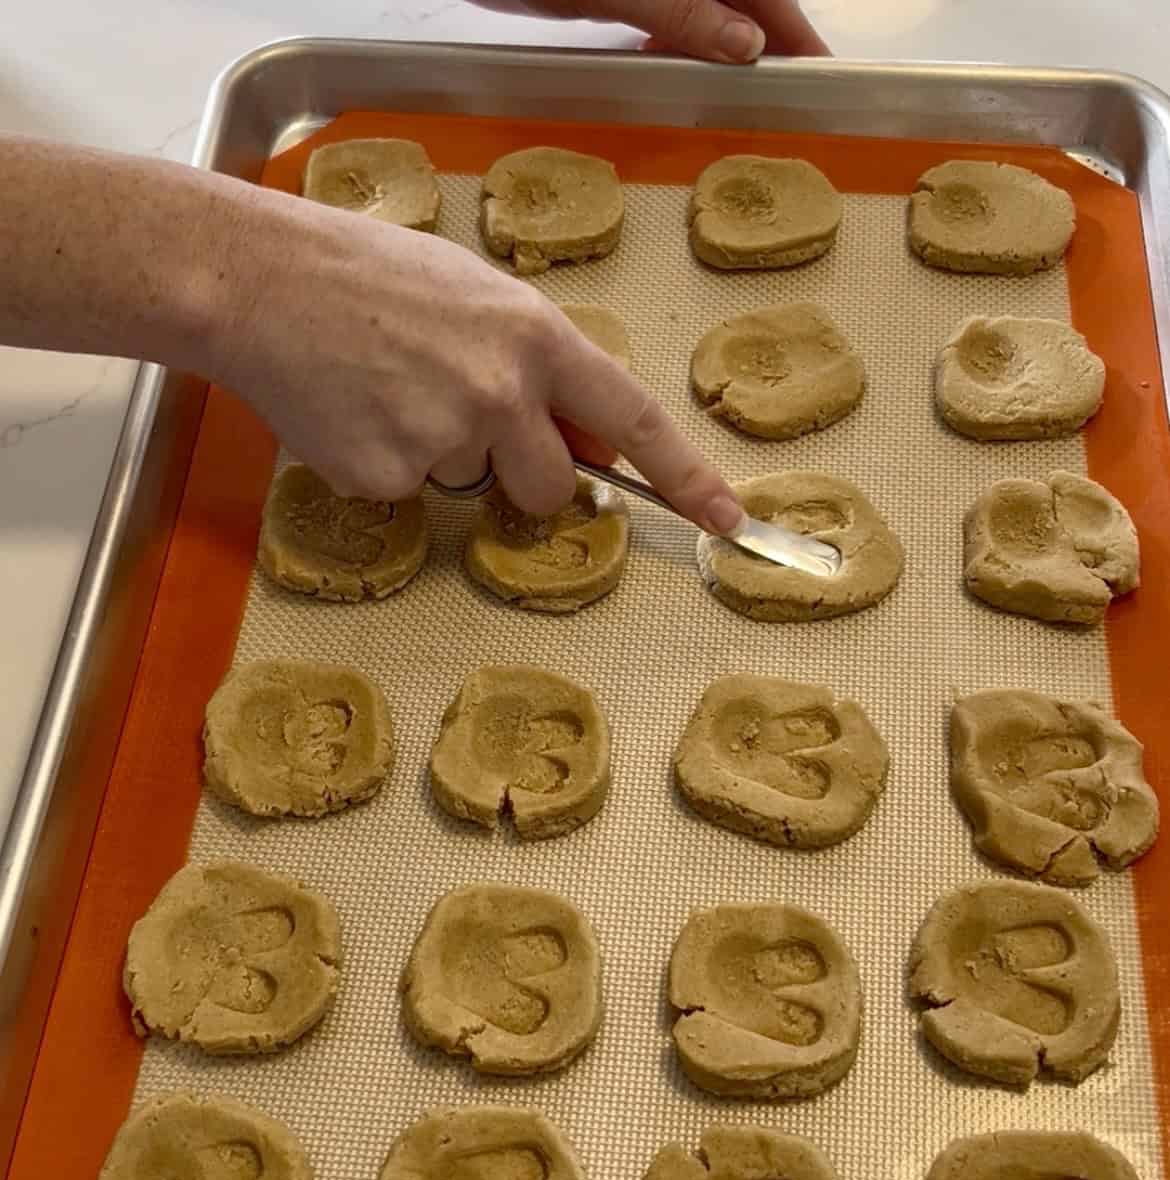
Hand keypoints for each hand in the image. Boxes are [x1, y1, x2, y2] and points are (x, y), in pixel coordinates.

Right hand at [210, 192, 744, 533]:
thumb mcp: (476, 295)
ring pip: (471, 487)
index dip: (687, 476)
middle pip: (552, 484)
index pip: (633, 420)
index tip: (727, 519)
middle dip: (520, 470)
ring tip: (387, 389)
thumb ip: (534, 362)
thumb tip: (580, 433)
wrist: (257, 280)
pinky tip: (351, 409)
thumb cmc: (368, 274)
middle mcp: (501, 394)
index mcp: (534, 337)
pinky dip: (383, 463)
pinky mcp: (385, 477)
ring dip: (442, 457)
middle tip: (456, 410)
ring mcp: (443, 439)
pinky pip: (406, 494)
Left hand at [469, 2, 828, 62]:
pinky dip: (671, 40)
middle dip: (762, 43)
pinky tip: (665, 64)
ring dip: (718, 46)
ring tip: (732, 93)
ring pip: (703, 7)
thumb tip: (746, 44)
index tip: (820, 70)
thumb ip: (683, 13)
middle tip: (787, 94)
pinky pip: (663, 11)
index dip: (793, 31)